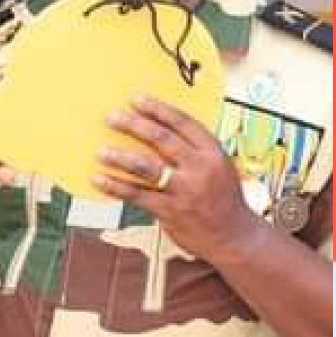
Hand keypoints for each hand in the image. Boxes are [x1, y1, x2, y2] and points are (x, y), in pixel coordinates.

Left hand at [94, 97, 261, 260]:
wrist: (234, 237)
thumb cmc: (223, 199)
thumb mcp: (219, 167)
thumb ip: (194, 150)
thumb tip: (158, 131)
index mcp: (213, 152)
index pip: (182, 122)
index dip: (157, 109)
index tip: (136, 100)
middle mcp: (200, 168)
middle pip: (162, 140)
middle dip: (134, 125)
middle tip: (112, 117)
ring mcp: (184, 190)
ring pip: (146, 167)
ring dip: (120, 157)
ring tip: (101, 151)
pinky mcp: (170, 211)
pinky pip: (138, 195)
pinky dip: (117, 186)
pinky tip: (101, 180)